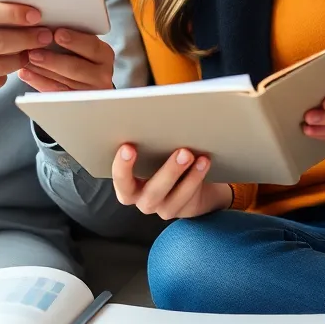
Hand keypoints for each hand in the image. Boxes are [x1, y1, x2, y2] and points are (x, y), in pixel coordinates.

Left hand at [17, 28, 114, 92]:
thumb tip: (46, 26)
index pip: (92, 46)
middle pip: (76, 67)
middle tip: (33, 51)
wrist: (85, 81)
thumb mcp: (82, 44)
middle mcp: (101, 74)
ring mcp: (88, 91)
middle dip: (53, 59)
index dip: (75, 40)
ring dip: (42, 70)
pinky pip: (54, 93)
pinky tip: (26, 73)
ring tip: (26, 60)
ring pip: (63, 82)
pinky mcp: (74, 103)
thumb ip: (69, 36)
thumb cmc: (79, 55)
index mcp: (104, 54)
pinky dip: (38, 82)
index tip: (58, 33)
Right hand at [111, 145, 232, 219]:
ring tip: (196, 156)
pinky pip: (189, 199)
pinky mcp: (181, 209)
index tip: (128, 147)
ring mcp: (162, 207)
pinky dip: (196, 179)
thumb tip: (147, 114)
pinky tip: (204, 162)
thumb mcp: (148, 150)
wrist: (181, 178)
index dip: (122, 166)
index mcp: (126, 184)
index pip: (120, 180)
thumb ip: (143, 141)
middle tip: (182, 151)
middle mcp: (142, 199)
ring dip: (188, 177)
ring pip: (173, 199)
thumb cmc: (157, 158)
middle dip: (169, 172)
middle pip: (152, 193)